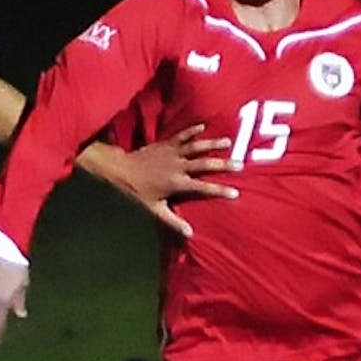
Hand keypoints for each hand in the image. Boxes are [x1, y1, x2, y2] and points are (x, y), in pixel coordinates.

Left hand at [81, 125, 238, 237]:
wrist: (121, 170)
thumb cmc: (137, 192)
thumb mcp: (154, 209)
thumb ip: (172, 221)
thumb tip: (189, 234)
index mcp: (177, 183)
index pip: (203, 187)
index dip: (220, 190)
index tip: (235, 192)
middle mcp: (178, 166)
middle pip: (205, 164)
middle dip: (223, 164)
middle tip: (240, 164)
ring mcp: (173, 153)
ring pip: (196, 146)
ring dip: (212, 143)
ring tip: (228, 141)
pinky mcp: (166, 144)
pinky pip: (182, 135)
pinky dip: (192, 130)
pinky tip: (203, 126)